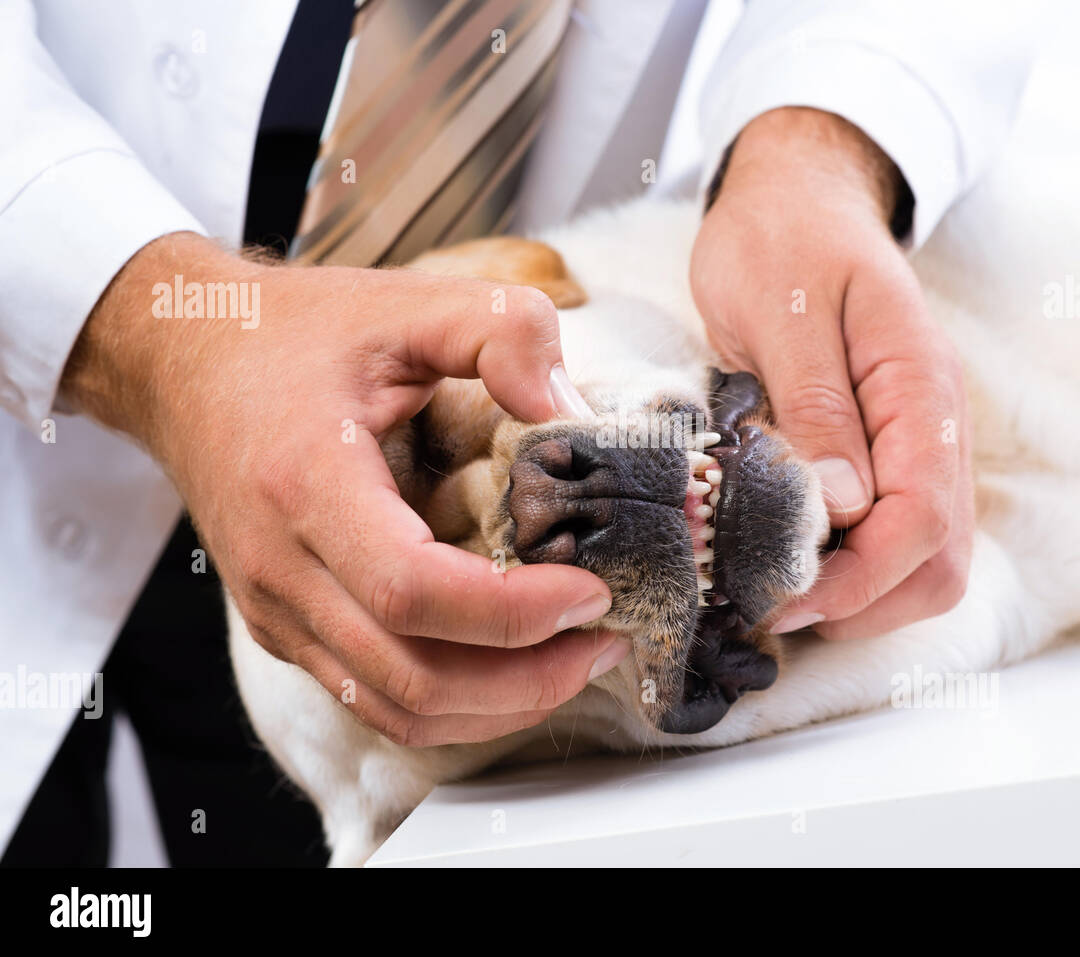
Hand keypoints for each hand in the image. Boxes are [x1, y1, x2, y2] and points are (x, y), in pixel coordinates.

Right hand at [63, 232, 628, 744]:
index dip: (514, 612)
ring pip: (394, 708)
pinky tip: (512, 665)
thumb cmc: (294, 334)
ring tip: (575, 661)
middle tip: (605, 640)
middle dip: (527, 679)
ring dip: (498, 705)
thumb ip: (500, 331)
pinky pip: (373, 697)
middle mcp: (283, 567)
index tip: (592, 590)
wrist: (182, 360)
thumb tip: (570, 407)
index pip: (413, 592)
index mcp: (308, 484)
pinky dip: (454, 703)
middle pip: (412, 678)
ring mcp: (278, 609)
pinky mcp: (285, 626)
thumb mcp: (405, 304)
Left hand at [690, 107, 972, 638]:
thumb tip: (841, 507)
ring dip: (858, 598)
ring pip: (922, 562)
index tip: (781, 597)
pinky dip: (847, 571)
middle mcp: (932, 428)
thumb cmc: (782, 240)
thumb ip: (815, 406)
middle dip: (864, 604)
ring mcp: (913, 445)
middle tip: (775, 607)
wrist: (796, 198)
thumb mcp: (783, 310)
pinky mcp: (884, 454)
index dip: (857, 578)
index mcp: (919, 389)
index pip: (921, 519)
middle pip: (937, 563)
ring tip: (776, 594)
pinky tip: (788, 565)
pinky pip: (890, 537)